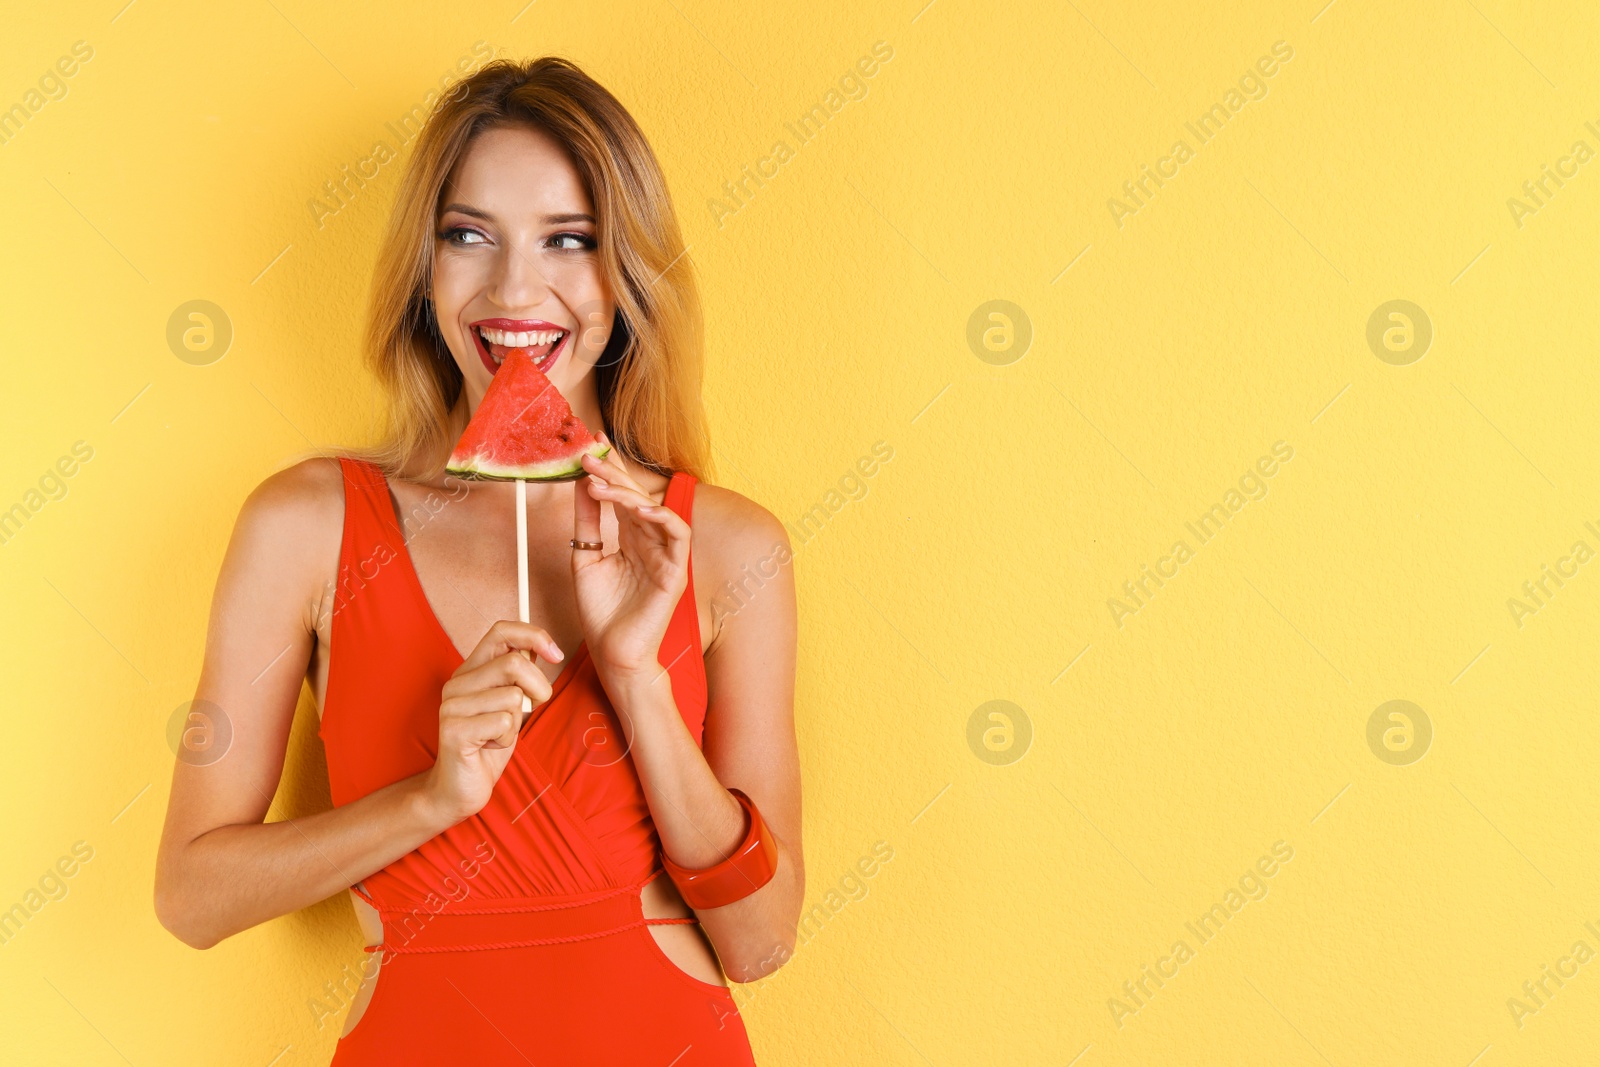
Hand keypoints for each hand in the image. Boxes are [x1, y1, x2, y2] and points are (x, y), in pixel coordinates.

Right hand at [421, 620, 563, 824]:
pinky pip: (504, 722)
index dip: (534, 635)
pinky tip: (490, 746)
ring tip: (499, 734)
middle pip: (515, 663)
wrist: (458, 788)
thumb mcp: (510, 703)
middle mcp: (457, 682)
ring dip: (517, 721)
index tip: (556, 654)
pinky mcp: (454, 729)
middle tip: (530, 709)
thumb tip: (543, 647)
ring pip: (512, 696)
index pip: (501, 630)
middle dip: (537, 688)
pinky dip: (508, 738)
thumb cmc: (489, 744)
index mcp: (470, 670)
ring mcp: (452, 705)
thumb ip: (519, 676)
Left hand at [572, 433, 691, 685]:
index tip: (591, 445)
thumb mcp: (585, 558)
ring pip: (656, 511)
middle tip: (589, 457)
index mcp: (632, 538)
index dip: (611, 469)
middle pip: (638, 497)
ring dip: (629, 493)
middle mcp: (651, 542)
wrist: (612, 654)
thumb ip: (586, 522)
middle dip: (614, 474)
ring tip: (600, 485)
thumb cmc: (601, 613)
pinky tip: (638, 509)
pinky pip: (678, 535)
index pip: (624, 496)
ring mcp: (666, 556)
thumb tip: (582, 482)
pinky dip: (661, 517)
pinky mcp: (677, 573)